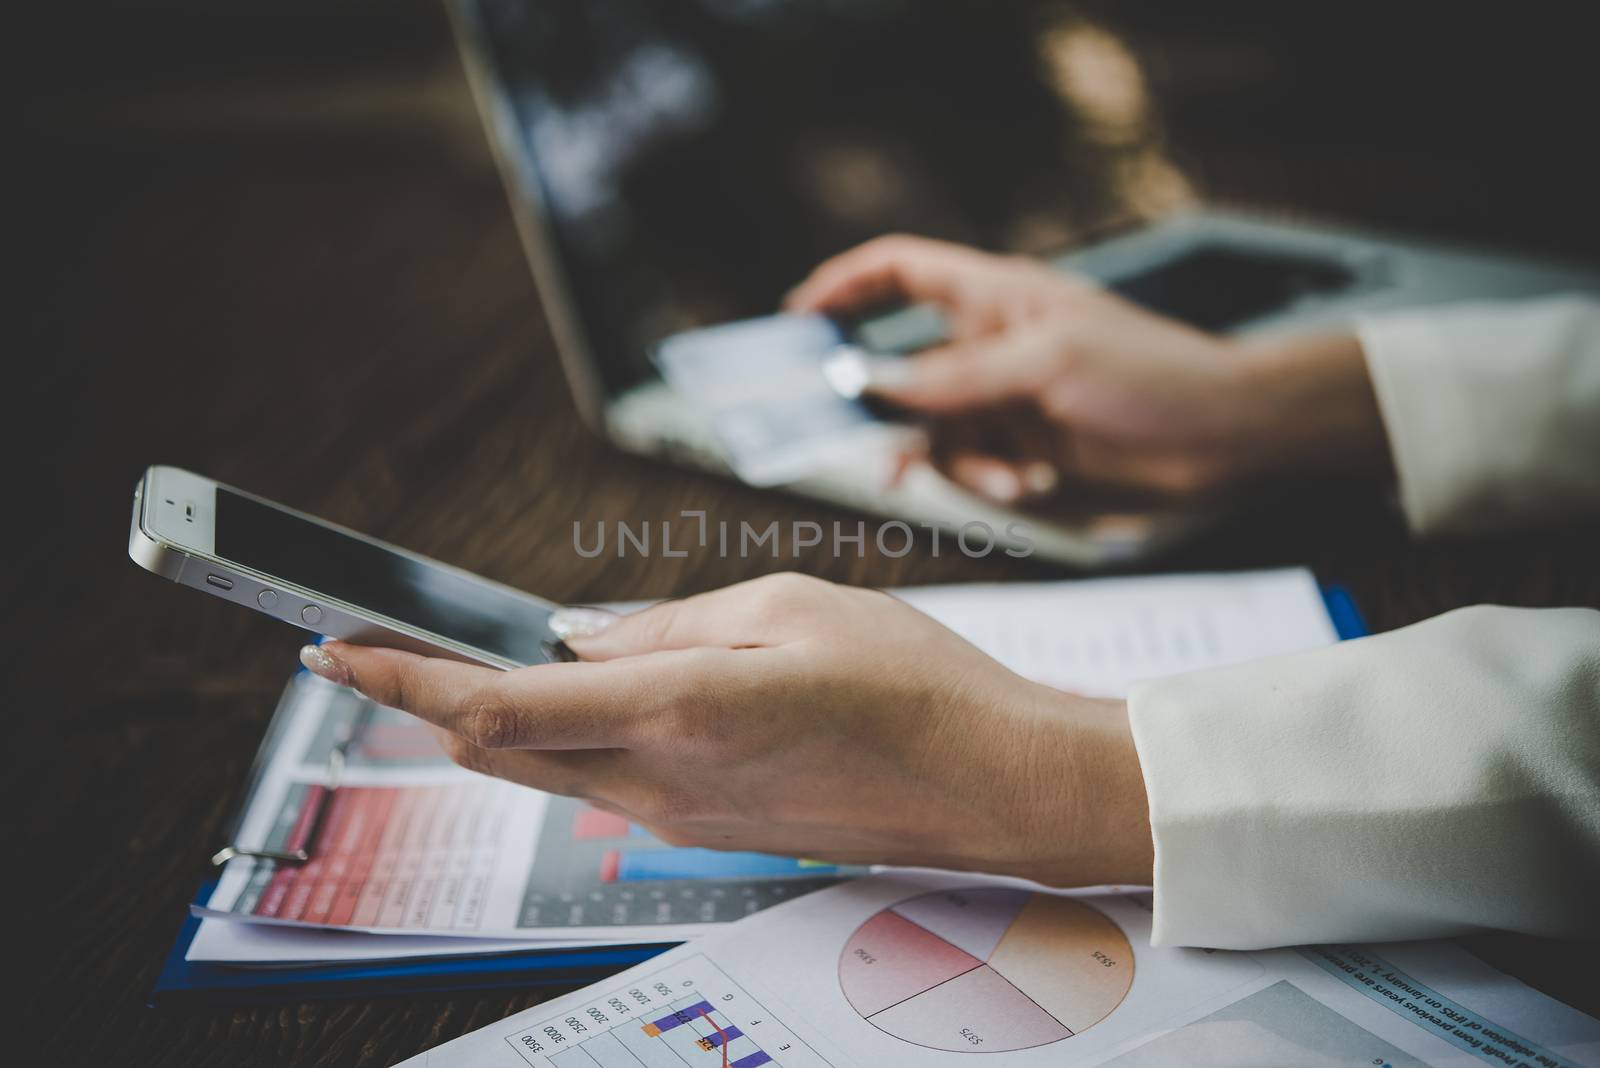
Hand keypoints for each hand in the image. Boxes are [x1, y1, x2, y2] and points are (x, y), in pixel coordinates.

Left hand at [299, 573, 1153, 887]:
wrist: (990, 784)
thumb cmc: (912, 683)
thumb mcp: (788, 607)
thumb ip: (666, 623)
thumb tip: (582, 637)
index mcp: (678, 711)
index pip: (499, 704)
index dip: (404, 679)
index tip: (336, 649)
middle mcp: (663, 782)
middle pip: (502, 749)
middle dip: (435, 699)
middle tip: (394, 647)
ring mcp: (683, 820)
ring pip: (549, 769)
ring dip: (504, 720)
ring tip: (489, 661)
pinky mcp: (710, 832)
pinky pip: (607, 785)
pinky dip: (573, 740)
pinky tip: (597, 699)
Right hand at [788, 235, 1390, 502]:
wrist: (1223, 436)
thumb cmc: (1148, 374)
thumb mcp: (1044, 365)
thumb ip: (954, 380)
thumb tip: (872, 384)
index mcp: (994, 296)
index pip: (901, 270)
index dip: (846, 285)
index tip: (798, 319)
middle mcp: (990, 343)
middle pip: (903, 369)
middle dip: (890, 414)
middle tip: (877, 453)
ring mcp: (1005, 397)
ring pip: (934, 432)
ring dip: (957, 462)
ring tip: (1007, 480)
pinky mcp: (1023, 445)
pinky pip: (972, 464)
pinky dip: (987, 480)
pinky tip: (1027, 486)